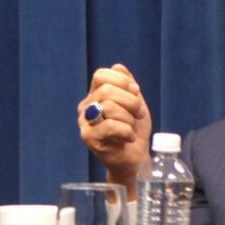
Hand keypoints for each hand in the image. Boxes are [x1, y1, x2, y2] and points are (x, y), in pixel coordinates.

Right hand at [77, 63, 151, 194]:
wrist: (135, 158)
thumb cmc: (133, 130)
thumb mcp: (134, 103)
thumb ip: (127, 84)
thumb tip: (118, 67)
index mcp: (95, 95)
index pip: (101, 75)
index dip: (122, 80)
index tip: (136, 91)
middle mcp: (86, 106)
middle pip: (107, 90)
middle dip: (131, 101)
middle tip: (139, 114)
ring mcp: (85, 122)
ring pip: (110, 107)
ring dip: (130, 119)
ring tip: (132, 128)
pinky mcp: (88, 138)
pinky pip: (110, 125)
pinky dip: (127, 131)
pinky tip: (128, 138)